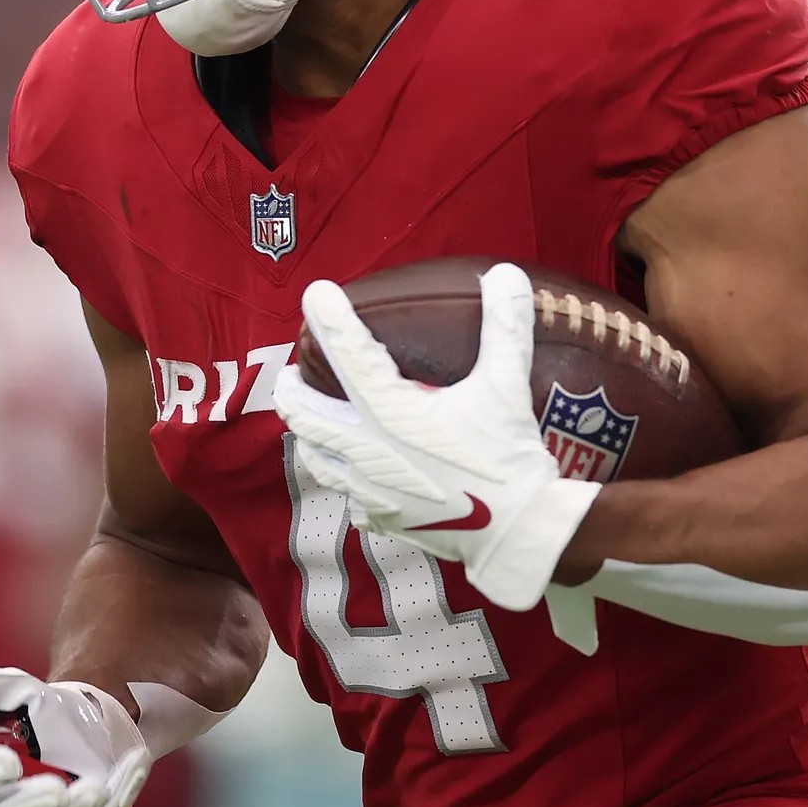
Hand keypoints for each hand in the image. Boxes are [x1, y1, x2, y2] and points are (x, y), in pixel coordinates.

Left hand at [274, 261, 599, 613]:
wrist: (516, 533)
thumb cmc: (508, 457)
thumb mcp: (506, 387)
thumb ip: (504, 328)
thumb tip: (507, 274)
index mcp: (391, 412)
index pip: (349, 355)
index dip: (330, 318)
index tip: (314, 293)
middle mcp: (368, 450)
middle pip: (306, 415)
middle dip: (293, 391)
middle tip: (291, 375)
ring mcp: (370, 490)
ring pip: (319, 459)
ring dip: (309, 435)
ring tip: (309, 424)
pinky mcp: (383, 518)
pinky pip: (349, 497)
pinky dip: (345, 480)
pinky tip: (355, 478)